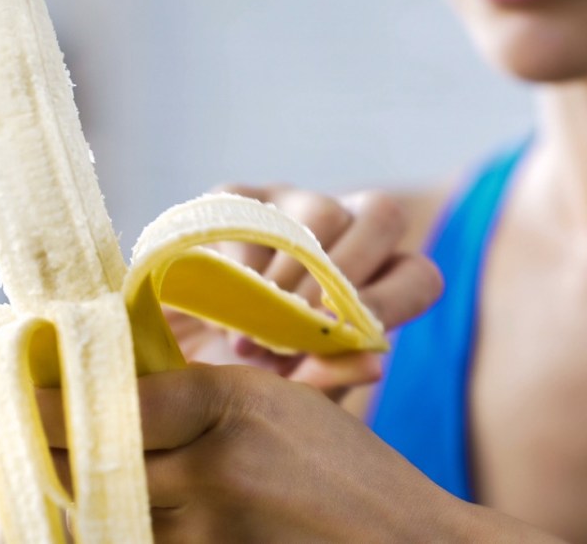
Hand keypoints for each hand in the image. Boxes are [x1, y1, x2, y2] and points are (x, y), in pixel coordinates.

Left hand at [41, 364, 479, 542]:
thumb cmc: (344, 469)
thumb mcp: (276, 404)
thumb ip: (195, 395)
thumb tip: (107, 387)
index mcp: (229, 408)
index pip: (107, 403)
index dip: (45, 401)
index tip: (18, 392)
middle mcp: (210, 473)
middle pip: (87, 464)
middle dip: (46, 451)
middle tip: (23, 435)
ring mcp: (207, 537)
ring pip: (99, 518)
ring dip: (74, 499)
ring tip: (66, 477)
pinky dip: (118, 531)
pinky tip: (130, 511)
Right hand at [169, 185, 442, 399]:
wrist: (168, 362)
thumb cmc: (245, 377)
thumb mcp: (287, 390)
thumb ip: (330, 376)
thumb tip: (375, 364)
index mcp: (375, 281)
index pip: (418, 275)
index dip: (392, 301)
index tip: (349, 336)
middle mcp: (346, 230)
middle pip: (383, 217)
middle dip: (344, 278)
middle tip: (297, 330)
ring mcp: (293, 204)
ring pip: (323, 212)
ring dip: (290, 277)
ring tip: (250, 334)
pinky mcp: (239, 196)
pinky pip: (254, 212)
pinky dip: (239, 262)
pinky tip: (218, 304)